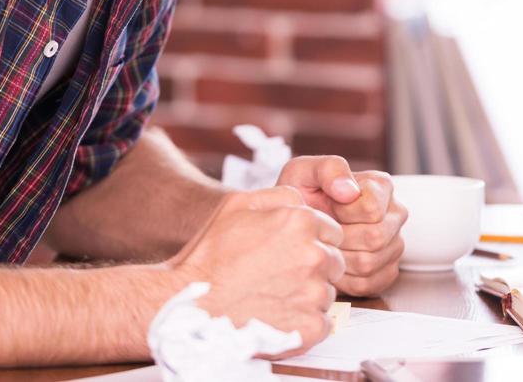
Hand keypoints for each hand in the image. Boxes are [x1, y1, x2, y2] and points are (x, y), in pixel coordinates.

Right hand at [170, 185, 344, 356]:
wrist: (188, 307)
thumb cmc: (209, 256)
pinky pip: (322, 322)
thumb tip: (304, 198)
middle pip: (334, 261)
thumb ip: (280, 195)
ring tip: (272, 297)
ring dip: (308, 295)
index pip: (332, 232)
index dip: (312, 242)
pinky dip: (305, 322)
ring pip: (327, 292)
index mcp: (301, 222)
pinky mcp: (310, 326)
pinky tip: (278, 317)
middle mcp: (314, 255)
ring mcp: (314, 293)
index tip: (288, 254)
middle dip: (314, 268)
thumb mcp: (238, 205)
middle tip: (279, 276)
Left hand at [276, 155, 407, 296]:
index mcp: (381, 186)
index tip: (329, 208)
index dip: (343, 213)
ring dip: (340, 259)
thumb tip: (349, 191)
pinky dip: (344, 279)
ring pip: (370, 263)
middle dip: (341, 238)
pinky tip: (333, 262)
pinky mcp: (387, 271)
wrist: (295, 226)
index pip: (372, 209)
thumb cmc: (301, 197)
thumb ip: (329, 170)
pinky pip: (368, 284)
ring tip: (327, 246)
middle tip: (325, 232)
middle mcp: (395, 214)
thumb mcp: (304, 172)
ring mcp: (394, 244)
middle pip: (375, 238)